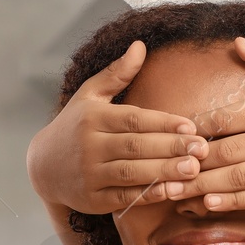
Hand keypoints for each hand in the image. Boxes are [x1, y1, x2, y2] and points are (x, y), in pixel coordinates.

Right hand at [26, 41, 210, 212]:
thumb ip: (116, 73)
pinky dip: (149, 194)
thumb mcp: (89, 95)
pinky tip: (173, 189)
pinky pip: (124, 196)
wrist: (42, 166)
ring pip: (132, 172)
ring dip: (164, 172)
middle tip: (202, 150)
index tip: (190, 126)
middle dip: (171, 148)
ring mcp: (89, 174)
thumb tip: (141, 45)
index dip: (163, 123)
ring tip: (194, 170)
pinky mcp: (91, 199)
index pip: (133, 119)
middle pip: (136, 146)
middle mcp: (89, 145)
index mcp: (92, 117)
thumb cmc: (74, 126)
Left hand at [173, 37, 244, 210]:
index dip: (198, 125)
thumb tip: (238, 41)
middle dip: (191, 159)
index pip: (229, 117)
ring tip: (172, 190)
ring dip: (202, 185)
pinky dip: (232, 201)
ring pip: (237, 177)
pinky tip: (208, 203)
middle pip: (226, 150)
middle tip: (159, 165)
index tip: (173, 131)